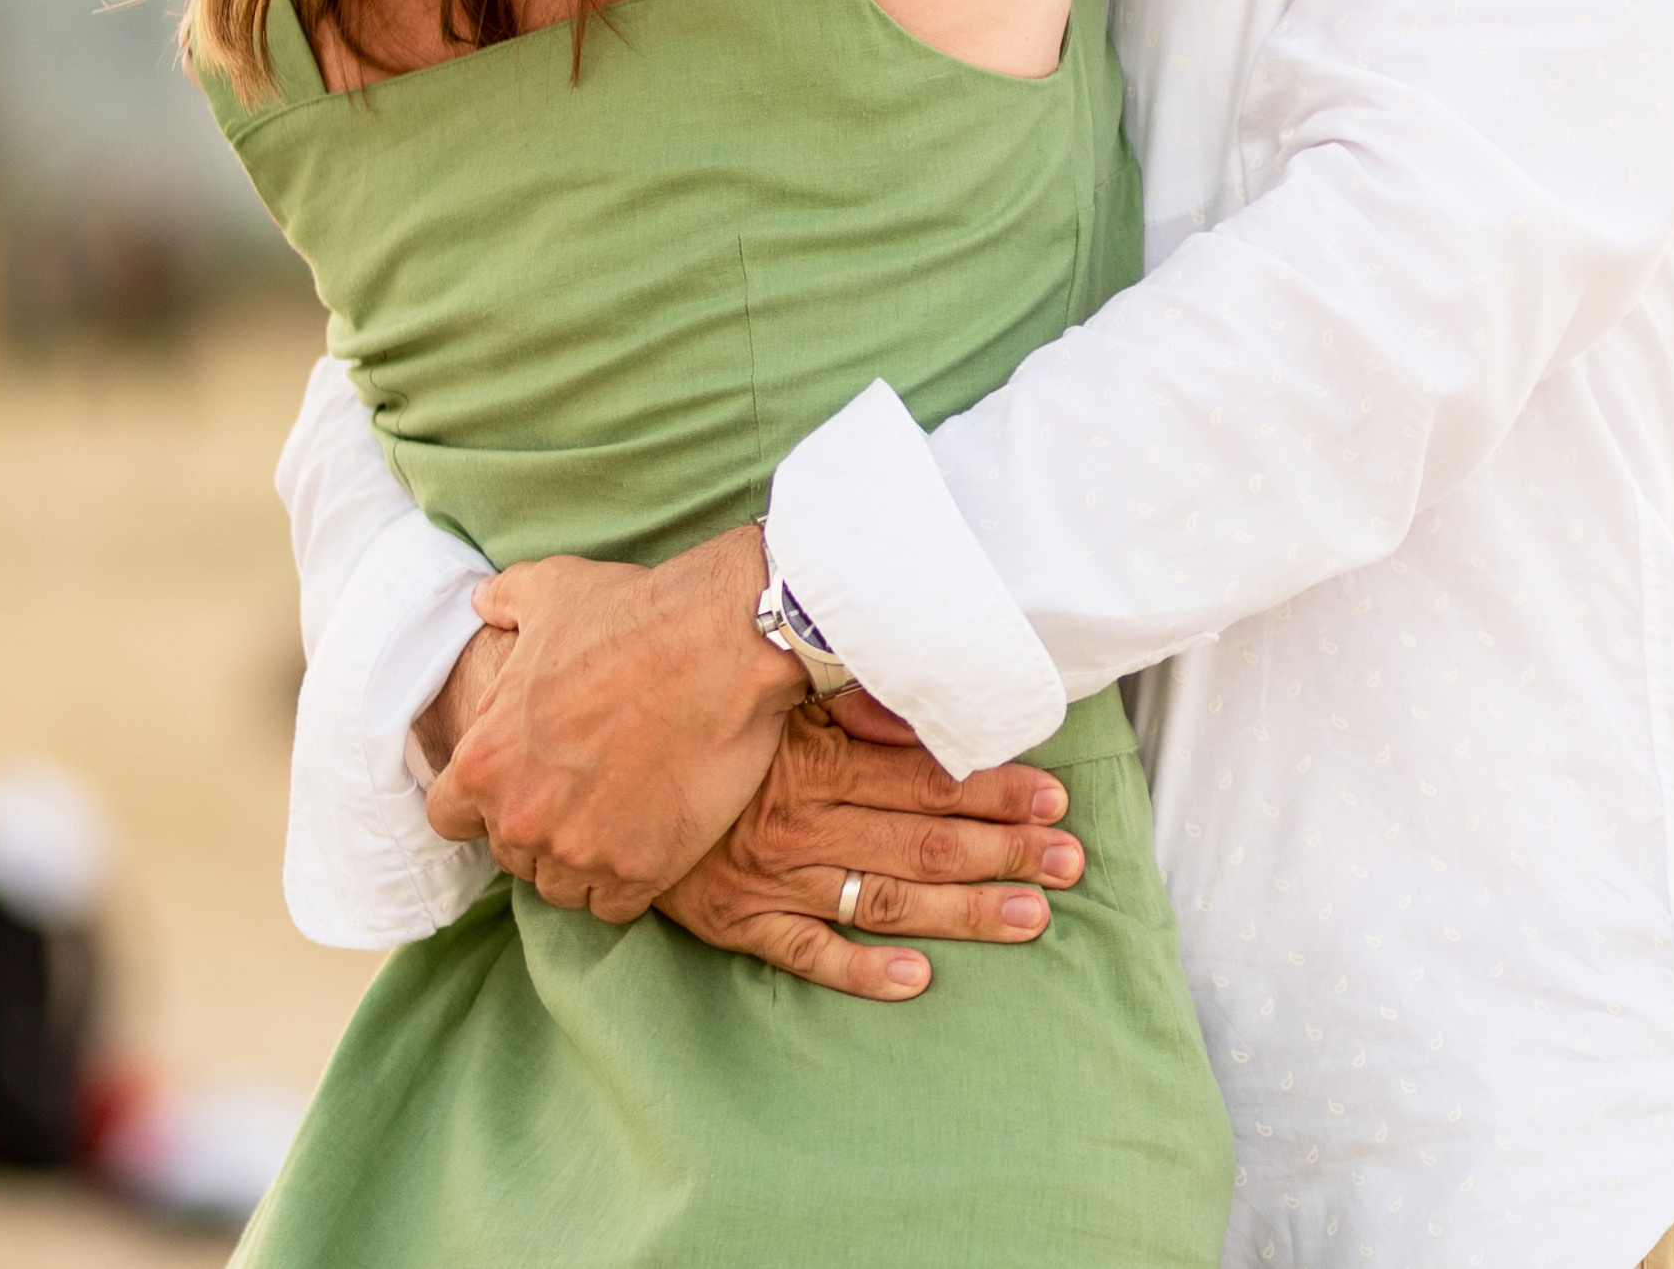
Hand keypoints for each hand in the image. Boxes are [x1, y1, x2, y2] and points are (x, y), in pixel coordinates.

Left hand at [425, 524, 808, 923]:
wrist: (725, 642)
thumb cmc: (635, 615)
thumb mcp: (552, 590)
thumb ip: (504, 601)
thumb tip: (480, 603)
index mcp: (485, 758)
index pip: (448, 818)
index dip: (481, 802)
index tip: (518, 784)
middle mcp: (521, 817)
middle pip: (511, 855)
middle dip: (540, 827)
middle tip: (584, 790)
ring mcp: (580, 850)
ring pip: (562, 888)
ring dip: (582, 860)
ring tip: (619, 816)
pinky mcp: (640, 870)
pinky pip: (616, 905)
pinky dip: (628, 879)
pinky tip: (651, 837)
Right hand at [659, 696, 1083, 1000]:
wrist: (604, 775)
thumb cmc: (704, 725)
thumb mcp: (776, 695)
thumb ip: (848, 698)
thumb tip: (920, 698)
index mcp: (816, 759)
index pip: (926, 778)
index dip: (994, 788)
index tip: (1054, 796)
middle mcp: (803, 822)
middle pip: (923, 842)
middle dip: (1004, 851)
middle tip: (1069, 862)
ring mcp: (773, 878)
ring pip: (887, 898)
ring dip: (965, 911)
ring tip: (1032, 918)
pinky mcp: (739, 922)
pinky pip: (810, 953)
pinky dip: (864, 970)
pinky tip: (920, 978)